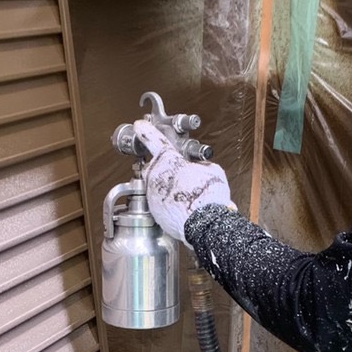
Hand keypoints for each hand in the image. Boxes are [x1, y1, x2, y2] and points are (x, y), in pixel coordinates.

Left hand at [133, 120, 233, 241]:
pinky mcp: (154, 211)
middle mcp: (156, 176)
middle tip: (176, 171)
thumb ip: (202, 164)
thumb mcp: (212, 171)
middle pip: (154, 165)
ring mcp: (153, 194)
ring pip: (156, 184)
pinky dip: (168, 201)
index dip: (147, 131)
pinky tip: (181, 205)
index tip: (139, 125)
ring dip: (168, 185)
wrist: (204, 225)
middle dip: (163, 166)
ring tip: (185, 192)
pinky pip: (159, 201)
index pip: (155, 140)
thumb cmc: (209, 197)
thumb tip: (200, 166)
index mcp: (169, 160)